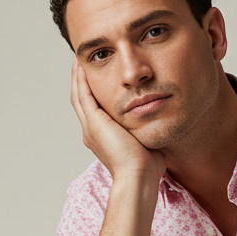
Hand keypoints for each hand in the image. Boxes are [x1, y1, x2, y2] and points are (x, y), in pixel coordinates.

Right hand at [70, 59, 164, 183]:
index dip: (92, 91)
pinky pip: (83, 95)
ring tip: (78, 59)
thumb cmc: (148, 167)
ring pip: (78, 96)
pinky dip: (81, 79)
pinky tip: (81, 65)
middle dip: (80, 81)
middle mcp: (92, 133)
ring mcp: (91, 128)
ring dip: (77, 77)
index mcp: (102, 138)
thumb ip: (147, 130)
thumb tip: (159, 121)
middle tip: (81, 62)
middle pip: (81, 101)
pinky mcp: (94, 123)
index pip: (93, 109)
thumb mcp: (146, 142)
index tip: (96, 76)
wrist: (139, 176)